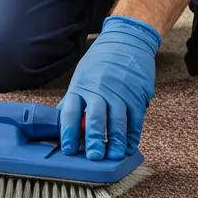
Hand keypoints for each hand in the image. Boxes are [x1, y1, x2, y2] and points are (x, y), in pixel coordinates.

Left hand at [57, 14, 159, 160]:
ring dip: (115, 142)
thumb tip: (60, 123)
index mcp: (80, 86)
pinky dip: (132, 135)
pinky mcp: (137, 95)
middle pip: (95, 118)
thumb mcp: (81, 76)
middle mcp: (99, 90)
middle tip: (94, 156)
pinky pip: (135, 120)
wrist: (127, 40)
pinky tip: (127, 146)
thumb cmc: (101, 62)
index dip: (68, 132)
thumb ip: (73, 100)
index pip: (70, 112)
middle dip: (93, 140)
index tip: (68, 149)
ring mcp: (120, 92)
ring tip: (113, 155)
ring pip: (117, 122)